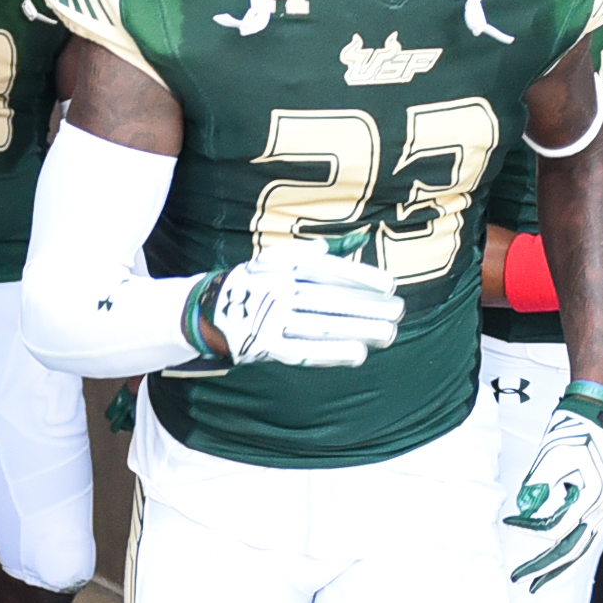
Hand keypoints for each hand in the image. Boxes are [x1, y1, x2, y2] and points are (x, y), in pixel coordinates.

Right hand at [203, 247, 403, 367]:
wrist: (203, 311)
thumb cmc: (246, 285)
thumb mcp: (268, 261)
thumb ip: (299, 254)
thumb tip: (326, 248)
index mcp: (283, 267)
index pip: (328, 271)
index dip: (360, 277)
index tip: (389, 285)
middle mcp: (279, 290)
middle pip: (331, 299)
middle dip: (368, 306)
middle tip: (399, 312)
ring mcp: (272, 318)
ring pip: (323, 324)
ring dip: (358, 329)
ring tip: (388, 334)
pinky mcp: (265, 345)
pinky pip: (304, 350)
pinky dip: (332, 353)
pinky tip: (358, 354)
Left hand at [502, 384, 602, 591]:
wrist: (596, 416)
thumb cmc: (576, 431)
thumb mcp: (550, 457)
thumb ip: (538, 486)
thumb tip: (525, 509)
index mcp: (592, 497)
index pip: (557, 528)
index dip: (530, 528)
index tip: (510, 522)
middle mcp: (601, 507)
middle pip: (572, 548)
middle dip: (545, 567)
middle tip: (523, 579)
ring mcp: (600, 507)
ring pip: (579, 545)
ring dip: (557, 563)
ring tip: (537, 578)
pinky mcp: (595, 503)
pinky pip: (580, 533)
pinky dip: (565, 545)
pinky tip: (552, 556)